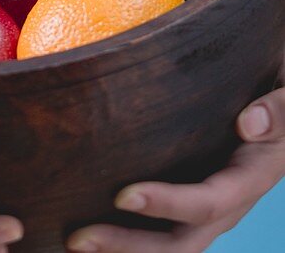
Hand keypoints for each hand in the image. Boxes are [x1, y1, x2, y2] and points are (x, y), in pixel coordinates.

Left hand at [66, 61, 284, 252]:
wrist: (280, 116)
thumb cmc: (279, 98)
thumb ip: (278, 111)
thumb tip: (248, 122)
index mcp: (248, 180)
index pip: (205, 202)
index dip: (166, 203)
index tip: (122, 196)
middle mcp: (226, 206)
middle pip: (178, 243)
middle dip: (127, 246)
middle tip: (77, 239)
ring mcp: (207, 212)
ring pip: (166, 247)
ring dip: (120, 252)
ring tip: (72, 246)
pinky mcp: (189, 207)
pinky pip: (159, 232)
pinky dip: (125, 242)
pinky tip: (83, 236)